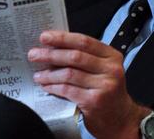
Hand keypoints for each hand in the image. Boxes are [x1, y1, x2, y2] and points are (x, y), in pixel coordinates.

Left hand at [28, 31, 149, 138]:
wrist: (120, 118)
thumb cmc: (106, 91)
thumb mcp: (102, 69)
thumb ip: (84, 57)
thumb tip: (53, 47)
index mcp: (111, 56)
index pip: (84, 41)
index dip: (62, 38)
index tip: (45, 37)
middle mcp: (111, 69)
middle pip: (75, 56)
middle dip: (50, 54)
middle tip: (34, 55)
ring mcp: (104, 85)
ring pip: (69, 74)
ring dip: (49, 74)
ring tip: (38, 75)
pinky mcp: (95, 101)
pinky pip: (68, 90)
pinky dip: (54, 87)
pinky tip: (46, 86)